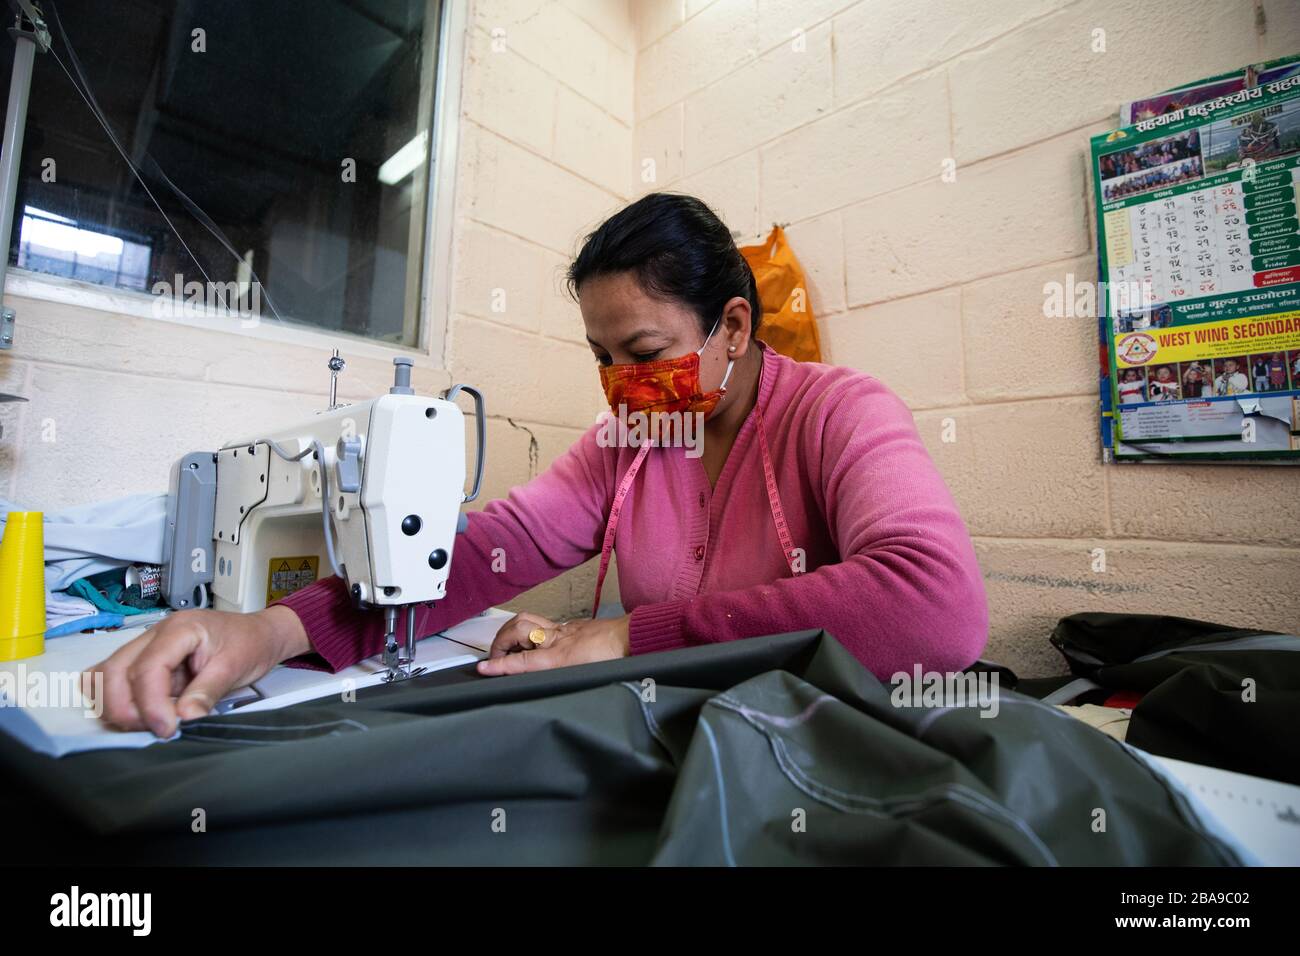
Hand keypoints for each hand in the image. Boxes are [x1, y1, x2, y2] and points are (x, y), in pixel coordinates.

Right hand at [83, 605, 310, 737]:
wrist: (259, 633)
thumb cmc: (250, 643)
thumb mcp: (235, 668)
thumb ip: (207, 693)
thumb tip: (184, 718)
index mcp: (180, 629)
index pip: (148, 667)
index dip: (151, 703)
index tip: (167, 729)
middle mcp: (155, 633)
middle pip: (115, 671)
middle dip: (126, 708)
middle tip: (155, 730)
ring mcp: (145, 645)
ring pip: (105, 675)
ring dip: (117, 705)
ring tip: (147, 723)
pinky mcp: (143, 659)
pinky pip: (111, 677)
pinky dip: (114, 698)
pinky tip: (137, 713)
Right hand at [477, 611, 630, 676]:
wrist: (633, 638)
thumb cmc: (614, 660)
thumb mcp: (585, 680)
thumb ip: (562, 681)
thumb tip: (544, 685)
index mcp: (559, 657)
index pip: (521, 662)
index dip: (500, 666)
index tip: (483, 670)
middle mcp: (556, 639)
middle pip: (518, 630)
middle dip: (500, 641)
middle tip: (495, 657)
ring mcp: (562, 629)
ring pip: (527, 619)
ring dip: (511, 630)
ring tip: (508, 646)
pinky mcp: (569, 625)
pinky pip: (542, 622)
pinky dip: (529, 629)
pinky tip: (532, 641)